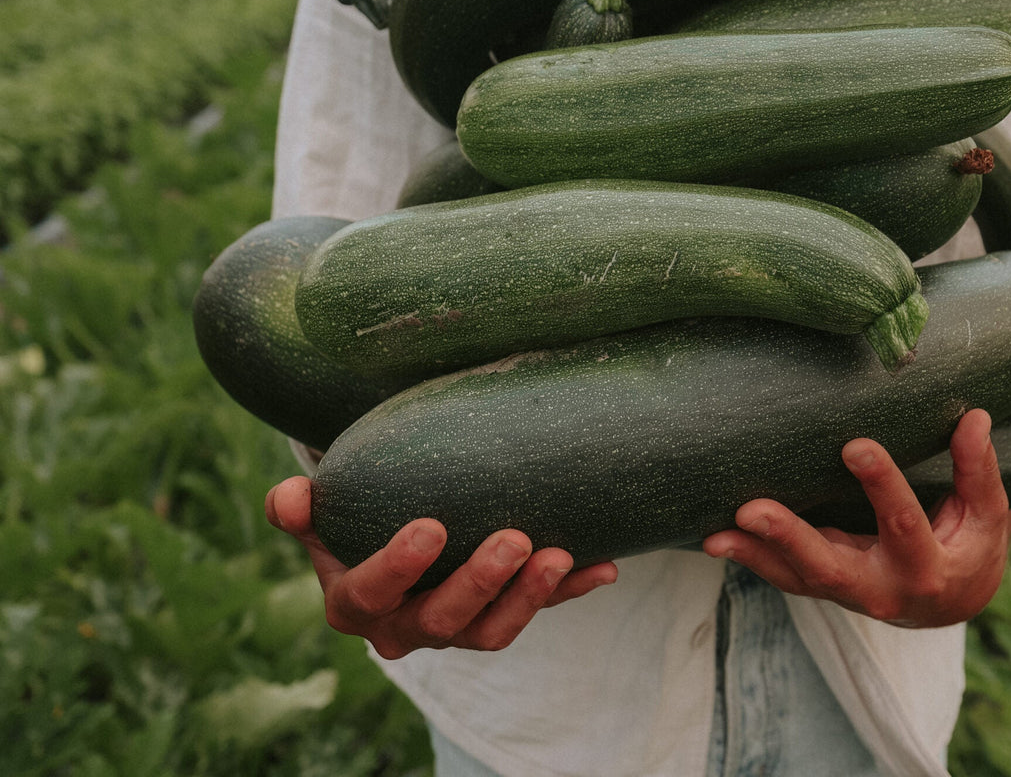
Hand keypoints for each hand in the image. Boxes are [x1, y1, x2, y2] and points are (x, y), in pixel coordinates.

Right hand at [265, 477, 617, 658]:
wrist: (384, 537)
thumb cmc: (349, 517)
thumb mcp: (320, 512)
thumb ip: (301, 507)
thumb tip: (288, 498)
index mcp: (354, 603)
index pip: (373, 591)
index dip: (400, 566)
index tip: (432, 526)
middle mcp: (404, 628)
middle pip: (443, 620)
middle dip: (481, 583)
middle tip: (516, 538)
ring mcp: (456, 629)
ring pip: (493, 631)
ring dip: (531, 597)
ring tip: (560, 555)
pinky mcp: (497, 618)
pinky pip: (537, 610)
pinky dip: (571, 591)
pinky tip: (604, 566)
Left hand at [701, 408, 1010, 627]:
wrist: (951, 601)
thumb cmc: (971, 547)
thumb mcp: (988, 515)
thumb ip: (978, 471)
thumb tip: (976, 418)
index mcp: (927, 569)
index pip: (902, 522)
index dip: (881, 484)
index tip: (855, 446)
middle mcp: (882, 590)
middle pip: (831, 568)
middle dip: (789, 539)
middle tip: (751, 510)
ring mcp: (847, 593)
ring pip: (797, 579)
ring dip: (755, 555)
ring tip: (716, 534)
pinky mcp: (824, 588)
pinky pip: (785, 578)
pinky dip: (751, 559)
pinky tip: (717, 540)